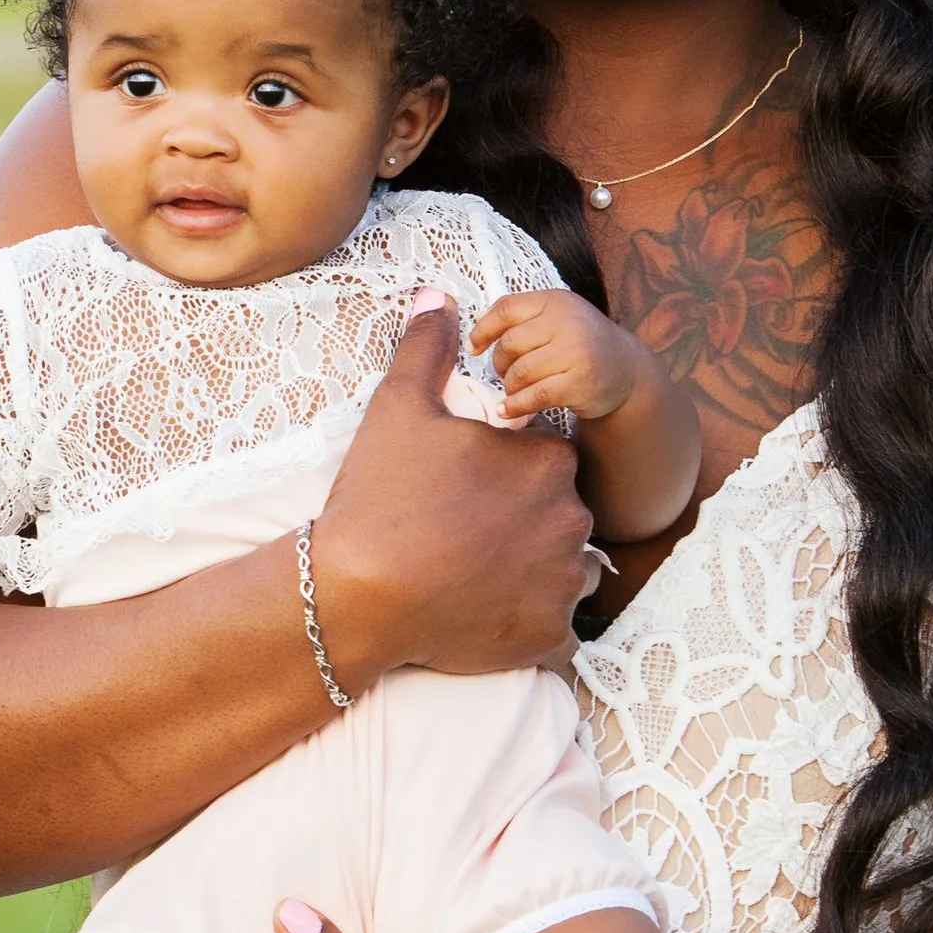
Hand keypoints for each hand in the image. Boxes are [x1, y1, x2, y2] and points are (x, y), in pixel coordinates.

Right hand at [311, 301, 599, 682]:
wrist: (359, 595)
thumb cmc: (382, 497)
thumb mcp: (399, 407)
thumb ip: (427, 347)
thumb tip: (437, 296)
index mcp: (547, 460)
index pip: (545, 457)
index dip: (506, 470)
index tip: (465, 487)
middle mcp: (572, 519)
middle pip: (559, 513)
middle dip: (523, 520)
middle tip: (463, 532)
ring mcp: (564, 583)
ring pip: (564, 569)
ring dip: (534, 570)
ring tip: (474, 574)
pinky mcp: (552, 637)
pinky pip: (556, 628)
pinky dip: (529, 622)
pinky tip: (484, 613)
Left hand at [470, 287, 652, 424]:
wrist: (627, 369)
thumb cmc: (580, 344)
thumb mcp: (557, 318)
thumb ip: (521, 318)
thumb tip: (474, 333)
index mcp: (556, 301)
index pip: (507, 308)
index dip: (483, 329)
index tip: (473, 348)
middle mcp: (568, 322)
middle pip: (509, 344)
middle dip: (499, 364)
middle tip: (505, 374)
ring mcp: (576, 352)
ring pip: (520, 372)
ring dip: (510, 387)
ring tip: (515, 391)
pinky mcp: (580, 382)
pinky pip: (534, 395)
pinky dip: (515, 406)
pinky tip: (508, 411)